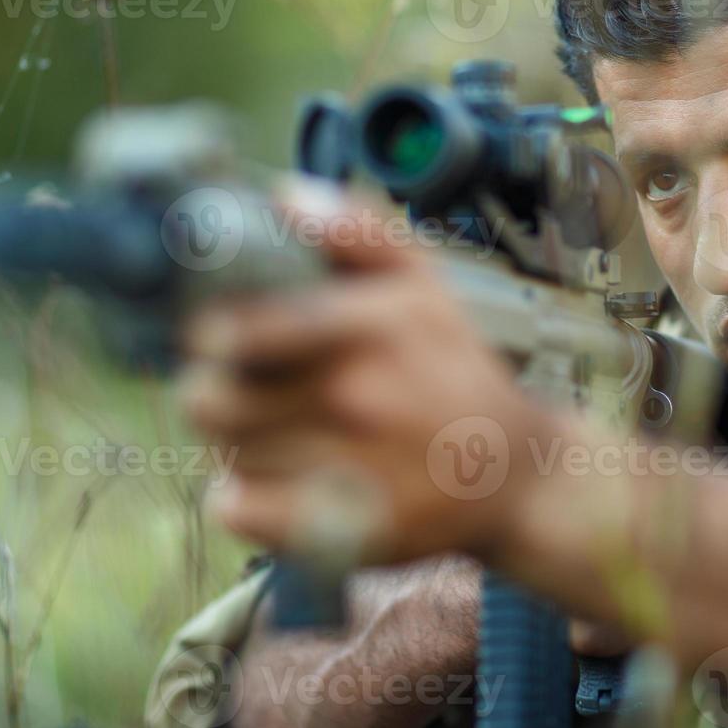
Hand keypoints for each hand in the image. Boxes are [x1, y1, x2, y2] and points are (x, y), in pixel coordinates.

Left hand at [180, 180, 557, 566]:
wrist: (517, 473)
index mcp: (370, 330)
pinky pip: (240, 509)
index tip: (218, 338)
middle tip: (239, 389)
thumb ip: (358, 232)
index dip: (210, 335)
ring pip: (226, 452)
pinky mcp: (341, 532)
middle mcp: (357, 398)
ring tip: (273, 433)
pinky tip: (270, 481)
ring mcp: (348, 469)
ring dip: (235, 443)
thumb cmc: (456, 370)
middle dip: (213, 391)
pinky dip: (240, 497)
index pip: (238, 330)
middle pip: (211, 398)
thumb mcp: (426, 286)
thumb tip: (284, 195)